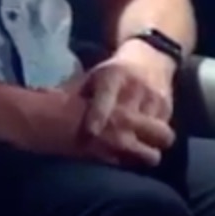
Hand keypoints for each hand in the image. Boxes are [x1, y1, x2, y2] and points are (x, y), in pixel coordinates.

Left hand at [51, 47, 178, 167]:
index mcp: (113, 77)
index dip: (98, 116)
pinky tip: (143, 149)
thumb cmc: (114, 72)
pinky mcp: (169, 108)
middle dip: (123, 141)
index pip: (106, 98)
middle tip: (113, 156)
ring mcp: (155, 98)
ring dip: (142, 148)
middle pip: (132, 120)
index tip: (90, 133)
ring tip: (131, 159)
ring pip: (152, 131)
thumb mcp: (95, 77)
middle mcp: (136, 87)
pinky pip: (162, 131)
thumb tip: (46, 109)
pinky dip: (152, 143)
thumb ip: (76, 95)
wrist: (151, 56)